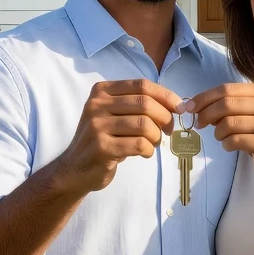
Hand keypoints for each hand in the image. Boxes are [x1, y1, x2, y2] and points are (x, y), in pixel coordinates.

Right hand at [55, 79, 179, 195]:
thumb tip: (176, 105)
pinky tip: (145, 153)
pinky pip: (139, 144)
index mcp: (101, 91)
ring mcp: (97, 126)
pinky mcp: (102, 147)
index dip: (165, 95)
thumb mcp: (114, 115)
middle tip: (169, 130)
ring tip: (154, 143)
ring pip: (144, 124)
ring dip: (157, 136)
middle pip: (145, 103)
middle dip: (165, 117)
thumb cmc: (102, 139)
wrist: (74, 169)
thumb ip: (138, 105)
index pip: (142, 85)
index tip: (179, 108)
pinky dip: (149, 149)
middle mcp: (96, 104)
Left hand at [188, 82, 253, 187]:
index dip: (205, 97)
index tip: (189, 106)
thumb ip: (228, 106)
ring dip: (217, 132)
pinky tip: (229, 146)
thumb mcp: (248, 114)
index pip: (227, 89)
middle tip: (198, 123)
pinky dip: (225, 144)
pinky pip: (234, 140)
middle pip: (226, 104)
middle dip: (206, 114)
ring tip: (221, 137)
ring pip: (228, 123)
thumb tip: (196, 105)